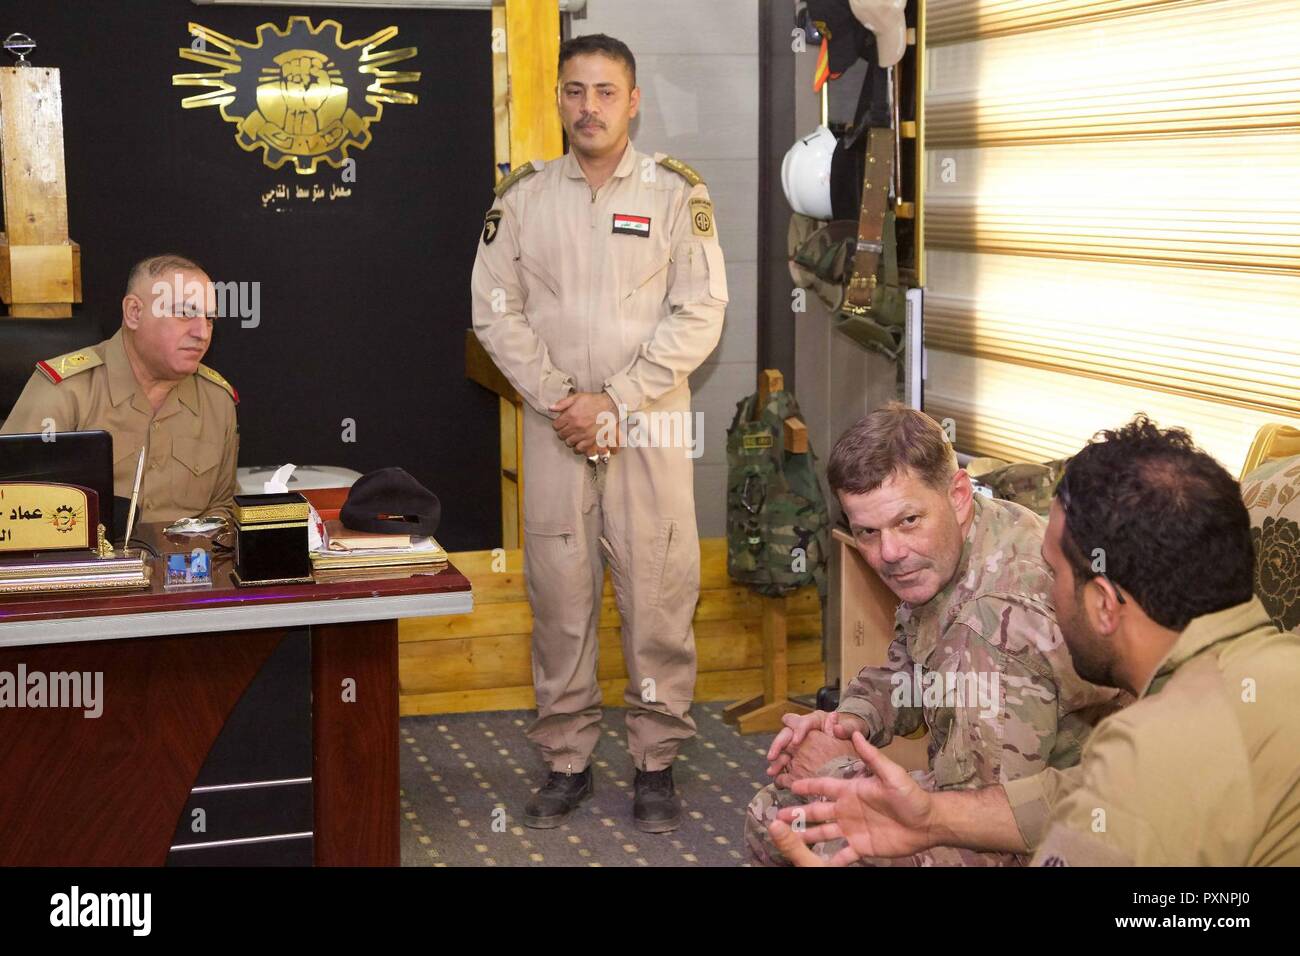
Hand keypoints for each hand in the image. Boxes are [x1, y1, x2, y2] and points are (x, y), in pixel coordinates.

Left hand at [550, 392, 617, 451]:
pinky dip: (578, 447)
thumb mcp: (577, 397)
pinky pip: (580, 448)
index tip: (561, 423)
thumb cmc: (594, 400)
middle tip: (567, 429)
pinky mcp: (592, 439)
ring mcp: (584, 434)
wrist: (610, 405)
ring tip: (573, 435)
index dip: (557, 424)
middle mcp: (576, 426)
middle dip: (562, 432)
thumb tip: (551, 408)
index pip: (556, 425)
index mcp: (571, 415)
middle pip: (561, 435)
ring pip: (569, 442)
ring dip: (569, 439)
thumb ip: (563, 403)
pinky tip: (579, 443)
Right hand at [765, 710, 865, 787]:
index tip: (796, 742)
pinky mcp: (799, 757)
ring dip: (777, 760)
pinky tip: (778, 780)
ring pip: (784, 750)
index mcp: (815, 720)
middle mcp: (803, 730)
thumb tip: (837, 726)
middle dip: (779, 745)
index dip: (798, 731)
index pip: (803, 722)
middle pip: (786, 734)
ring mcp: (800, 744)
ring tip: (772, 772)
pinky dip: (782, 772)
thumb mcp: (853, 727)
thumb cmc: (852, 731)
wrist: (854, 744)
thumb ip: (846, 727)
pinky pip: (787, 763)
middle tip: (772, 756)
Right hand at [775, 731, 935, 864]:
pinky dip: (829, 860)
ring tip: (789, 841)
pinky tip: (817, 865)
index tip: (788, 784)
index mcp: (852, 790)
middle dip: (797, 814)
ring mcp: (853, 829)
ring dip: (807, 836)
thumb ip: (871, 756)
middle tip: (777, 818)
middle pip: (817, 811)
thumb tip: (854, 732)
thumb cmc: (912, 796)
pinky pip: (842, 854)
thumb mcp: (891, 775)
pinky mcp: (862, 847)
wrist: (928, 823)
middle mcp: (848, 809)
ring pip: (824, 833)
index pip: (824, 786)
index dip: (806, 785)